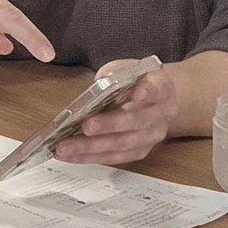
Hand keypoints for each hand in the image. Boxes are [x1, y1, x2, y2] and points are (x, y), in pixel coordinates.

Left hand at [54, 59, 178, 165]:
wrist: (158, 100)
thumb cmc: (135, 82)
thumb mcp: (125, 70)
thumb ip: (113, 77)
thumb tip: (92, 93)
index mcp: (161, 89)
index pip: (155, 90)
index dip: (146, 92)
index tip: (135, 93)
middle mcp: (160, 115)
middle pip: (136, 122)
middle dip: (108, 125)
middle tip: (85, 127)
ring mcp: (152, 136)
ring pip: (123, 145)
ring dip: (91, 148)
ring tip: (65, 147)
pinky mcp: (140, 151)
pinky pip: (115, 157)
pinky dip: (91, 156)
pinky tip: (71, 155)